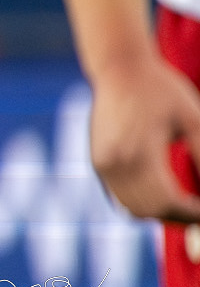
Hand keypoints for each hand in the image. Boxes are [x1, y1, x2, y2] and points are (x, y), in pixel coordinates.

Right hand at [88, 52, 199, 222]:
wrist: (119, 68)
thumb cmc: (161, 89)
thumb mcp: (193, 121)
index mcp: (140, 152)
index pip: (168, 201)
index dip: (192, 214)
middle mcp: (115, 163)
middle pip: (149, 211)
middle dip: (178, 218)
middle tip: (199, 213)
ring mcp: (102, 164)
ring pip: (132, 209)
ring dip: (159, 214)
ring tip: (184, 205)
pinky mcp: (97, 162)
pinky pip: (119, 197)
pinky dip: (141, 204)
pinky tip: (162, 194)